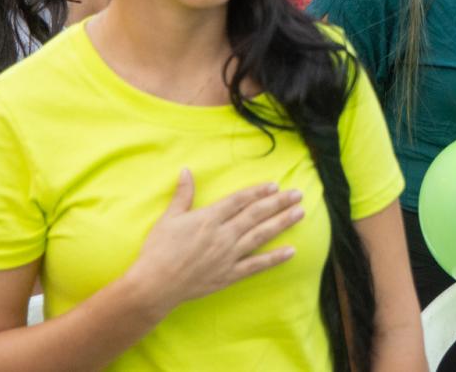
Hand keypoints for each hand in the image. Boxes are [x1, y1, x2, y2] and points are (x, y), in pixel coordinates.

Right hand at [126, 170, 302, 318]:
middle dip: (278, 203)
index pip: (239, 200)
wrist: (155, 285)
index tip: (275, 185)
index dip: (258, 191)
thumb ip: (182, 194)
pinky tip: (291, 251)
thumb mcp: (168, 218)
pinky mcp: (229, 274)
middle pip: (256, 214)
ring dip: (282, 223)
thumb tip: (186, 170)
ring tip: (300, 213)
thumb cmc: (158, 250)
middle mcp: (223, 234)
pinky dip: (274, 258)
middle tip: (298, 194)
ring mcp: (228, 255)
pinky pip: (256, 265)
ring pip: (261, 235)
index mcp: (209, 218)